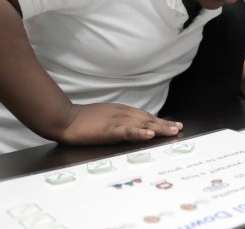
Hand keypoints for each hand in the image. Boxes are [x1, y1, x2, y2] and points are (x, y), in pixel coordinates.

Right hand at [57, 103, 182, 144]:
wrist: (65, 118)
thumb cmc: (82, 119)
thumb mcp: (104, 117)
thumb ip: (118, 120)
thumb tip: (130, 125)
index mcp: (120, 110)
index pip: (144, 115)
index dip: (159, 119)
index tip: (172, 124)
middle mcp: (121, 113)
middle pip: (147, 118)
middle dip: (164, 124)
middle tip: (179, 128)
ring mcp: (116, 121)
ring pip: (142, 123)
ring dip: (159, 127)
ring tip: (173, 131)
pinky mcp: (108, 130)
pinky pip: (127, 131)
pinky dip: (139, 132)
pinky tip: (150, 134)